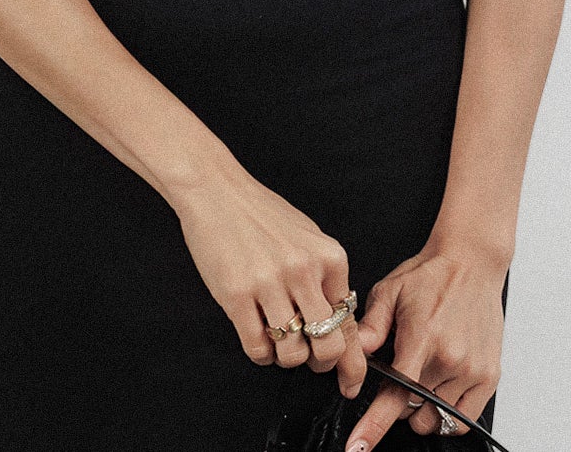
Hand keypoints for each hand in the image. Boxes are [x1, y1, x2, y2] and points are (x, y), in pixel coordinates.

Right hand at [173, 165, 366, 397]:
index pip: (350, 322)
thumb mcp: (308, 238)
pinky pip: (257, 347)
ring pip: (292, 353)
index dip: (353, 361)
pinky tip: (258, 338)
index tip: (351, 380)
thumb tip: (342, 324)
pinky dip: (261, 354)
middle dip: (321, 363)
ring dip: (286, 358)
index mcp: (328, 257)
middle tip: (310, 360)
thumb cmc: (261, 213)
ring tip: (278, 341)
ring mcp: (270, 283)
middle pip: (327, 346)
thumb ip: (326, 278)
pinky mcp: (237, 295)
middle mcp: (304, 270)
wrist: (217, 190)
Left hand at [345, 240, 506, 447]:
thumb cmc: (431, 274)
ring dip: (421, 410)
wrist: (471, 262)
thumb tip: (353, 354)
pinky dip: (445, 416)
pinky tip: (438, 392)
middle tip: (400, 374)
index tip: (359, 446)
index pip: (395, 395)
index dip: (374, 425)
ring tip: (421, 377)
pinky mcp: (489, 376)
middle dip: (398, 402)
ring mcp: (472, 370)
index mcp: (421, 338)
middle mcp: (449, 359)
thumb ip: (370, 326)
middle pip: (412, 411)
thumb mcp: (390, 290)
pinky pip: (462, 420)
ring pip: (435, 419)